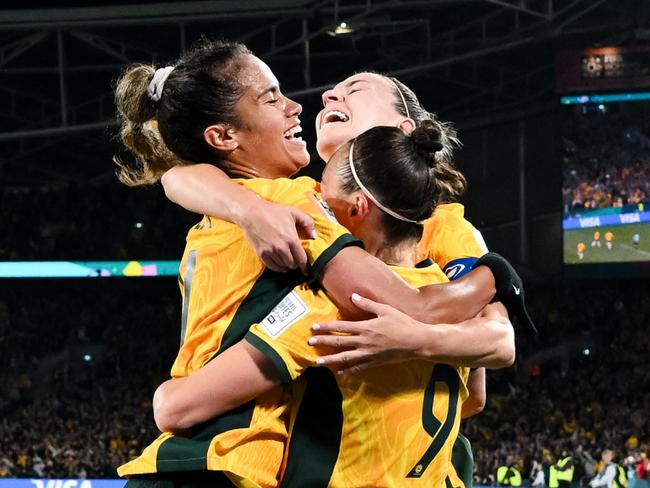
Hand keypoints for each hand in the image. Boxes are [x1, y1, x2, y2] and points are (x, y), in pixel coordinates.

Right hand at [239, 199, 315, 273]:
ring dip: (287, 266)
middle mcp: (281, 248)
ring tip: (288, 263)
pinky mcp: (261, 253)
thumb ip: (308, 223)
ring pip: (283, 266)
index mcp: (291, 239)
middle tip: (297, 263)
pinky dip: (277, 267)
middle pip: (292, 264)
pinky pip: (272, 266)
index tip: (307, 270)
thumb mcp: (294, 212)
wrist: (252, 213)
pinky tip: (280, 265)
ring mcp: (270, 251)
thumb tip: (314, 236)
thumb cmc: (273, 211)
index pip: (302, 259)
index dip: (305, 266)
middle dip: (296, 265)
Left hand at [309, 293, 423, 373]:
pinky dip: (349, 370)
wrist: (417, 341)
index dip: (327, 327)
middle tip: (310, 342)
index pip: (342, 326)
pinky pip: (359, 367)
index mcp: (366, 327)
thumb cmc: (402, 322)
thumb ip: (368, 304)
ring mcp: (370, 354)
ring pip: (346, 358)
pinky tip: (340, 372)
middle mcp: (365, 342)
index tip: (314, 327)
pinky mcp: (376, 362)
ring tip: (318, 362)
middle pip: (340, 342)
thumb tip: (353, 296)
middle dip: (324, 342)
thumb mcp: (385, 309)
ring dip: (331, 360)